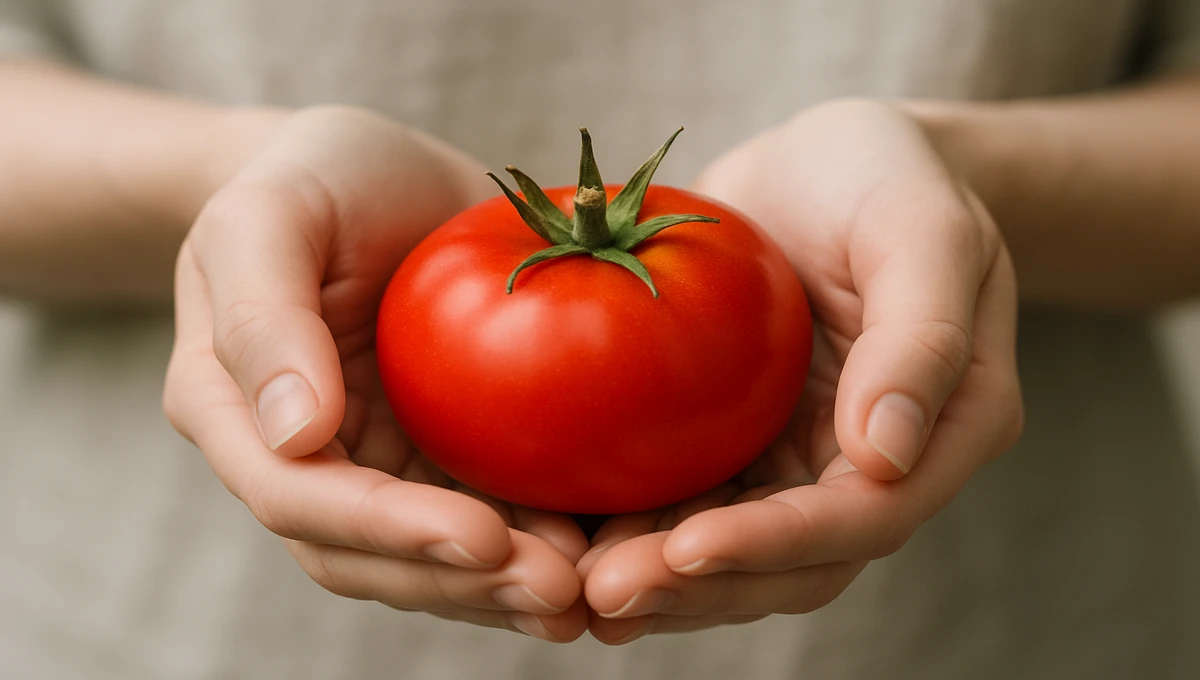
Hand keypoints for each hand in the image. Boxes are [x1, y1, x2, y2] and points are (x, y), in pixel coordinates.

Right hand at [163, 106, 587, 641]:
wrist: (374, 173)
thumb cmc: (312, 176)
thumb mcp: (268, 215)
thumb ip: (263, 318)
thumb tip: (297, 437)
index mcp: (236, 414)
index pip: (302, 499)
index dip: (390, 531)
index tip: (482, 538)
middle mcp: (304, 459)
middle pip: (372, 556)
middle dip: (463, 584)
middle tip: (561, 589)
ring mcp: (377, 463)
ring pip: (433, 559)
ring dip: (507, 587)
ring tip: (595, 588)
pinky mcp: (443, 454)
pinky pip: (488, 514)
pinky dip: (539, 541)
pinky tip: (607, 547)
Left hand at [581, 99, 1023, 643]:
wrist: (824, 160)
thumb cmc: (884, 174)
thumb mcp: (921, 226)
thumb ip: (921, 335)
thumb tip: (884, 455)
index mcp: (944, 428)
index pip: (864, 516)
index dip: (776, 545)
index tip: (686, 548)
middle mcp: (873, 463)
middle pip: (791, 561)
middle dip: (700, 587)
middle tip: (603, 593)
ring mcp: (801, 458)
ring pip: (734, 550)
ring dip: (658, 581)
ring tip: (574, 591)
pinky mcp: (738, 441)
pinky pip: (688, 500)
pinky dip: (634, 528)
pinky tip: (568, 540)